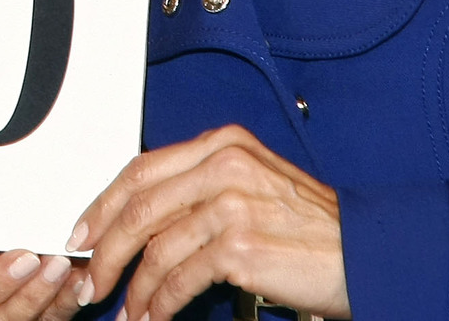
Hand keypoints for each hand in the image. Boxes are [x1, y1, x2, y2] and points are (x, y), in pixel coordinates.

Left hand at [72, 127, 348, 320]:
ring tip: (124, 310)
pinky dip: (160, 302)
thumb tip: (141, 220)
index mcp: (221, 144)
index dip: (103, 205)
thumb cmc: (312, 227)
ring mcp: (232, 203)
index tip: (81, 235)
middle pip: (138, 205)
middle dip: (103, 248)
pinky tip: (154, 316)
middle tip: (88, 279)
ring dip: (132, 286)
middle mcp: (223, 165)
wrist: (367, 252)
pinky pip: (181, 278)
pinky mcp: (241, 246)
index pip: (141, 169)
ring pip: (155, 246)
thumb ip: (200, 189)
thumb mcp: (253, 184)